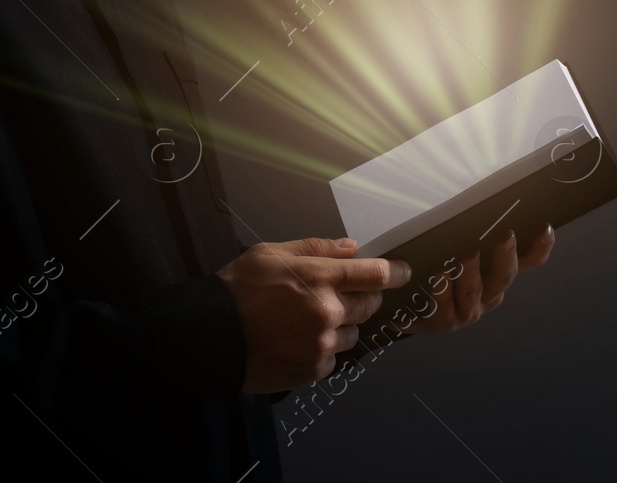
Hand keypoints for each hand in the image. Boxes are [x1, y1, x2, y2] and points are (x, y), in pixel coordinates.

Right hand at [217, 236, 410, 392]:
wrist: (212, 335)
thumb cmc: (238, 290)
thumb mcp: (273, 253)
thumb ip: (317, 248)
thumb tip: (352, 247)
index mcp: (319, 278)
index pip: (375, 274)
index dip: (396, 272)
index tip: (404, 272)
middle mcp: (326, 312)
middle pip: (370, 305)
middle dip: (364, 298)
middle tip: (344, 295)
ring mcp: (321, 344)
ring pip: (353, 333)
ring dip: (342, 325)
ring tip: (310, 320)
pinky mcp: (313, 370)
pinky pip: (333, 357)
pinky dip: (324, 349)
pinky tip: (299, 340)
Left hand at [407, 224, 553, 333]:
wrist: (411, 309)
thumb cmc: (442, 270)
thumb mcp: (460, 248)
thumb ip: (475, 234)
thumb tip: (484, 206)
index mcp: (499, 274)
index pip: (528, 261)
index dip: (540, 248)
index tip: (545, 228)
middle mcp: (490, 294)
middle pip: (504, 276)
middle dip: (506, 256)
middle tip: (506, 236)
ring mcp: (470, 309)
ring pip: (474, 290)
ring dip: (471, 271)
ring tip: (467, 254)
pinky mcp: (446, 321)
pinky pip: (446, 305)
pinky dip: (443, 290)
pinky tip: (439, 277)